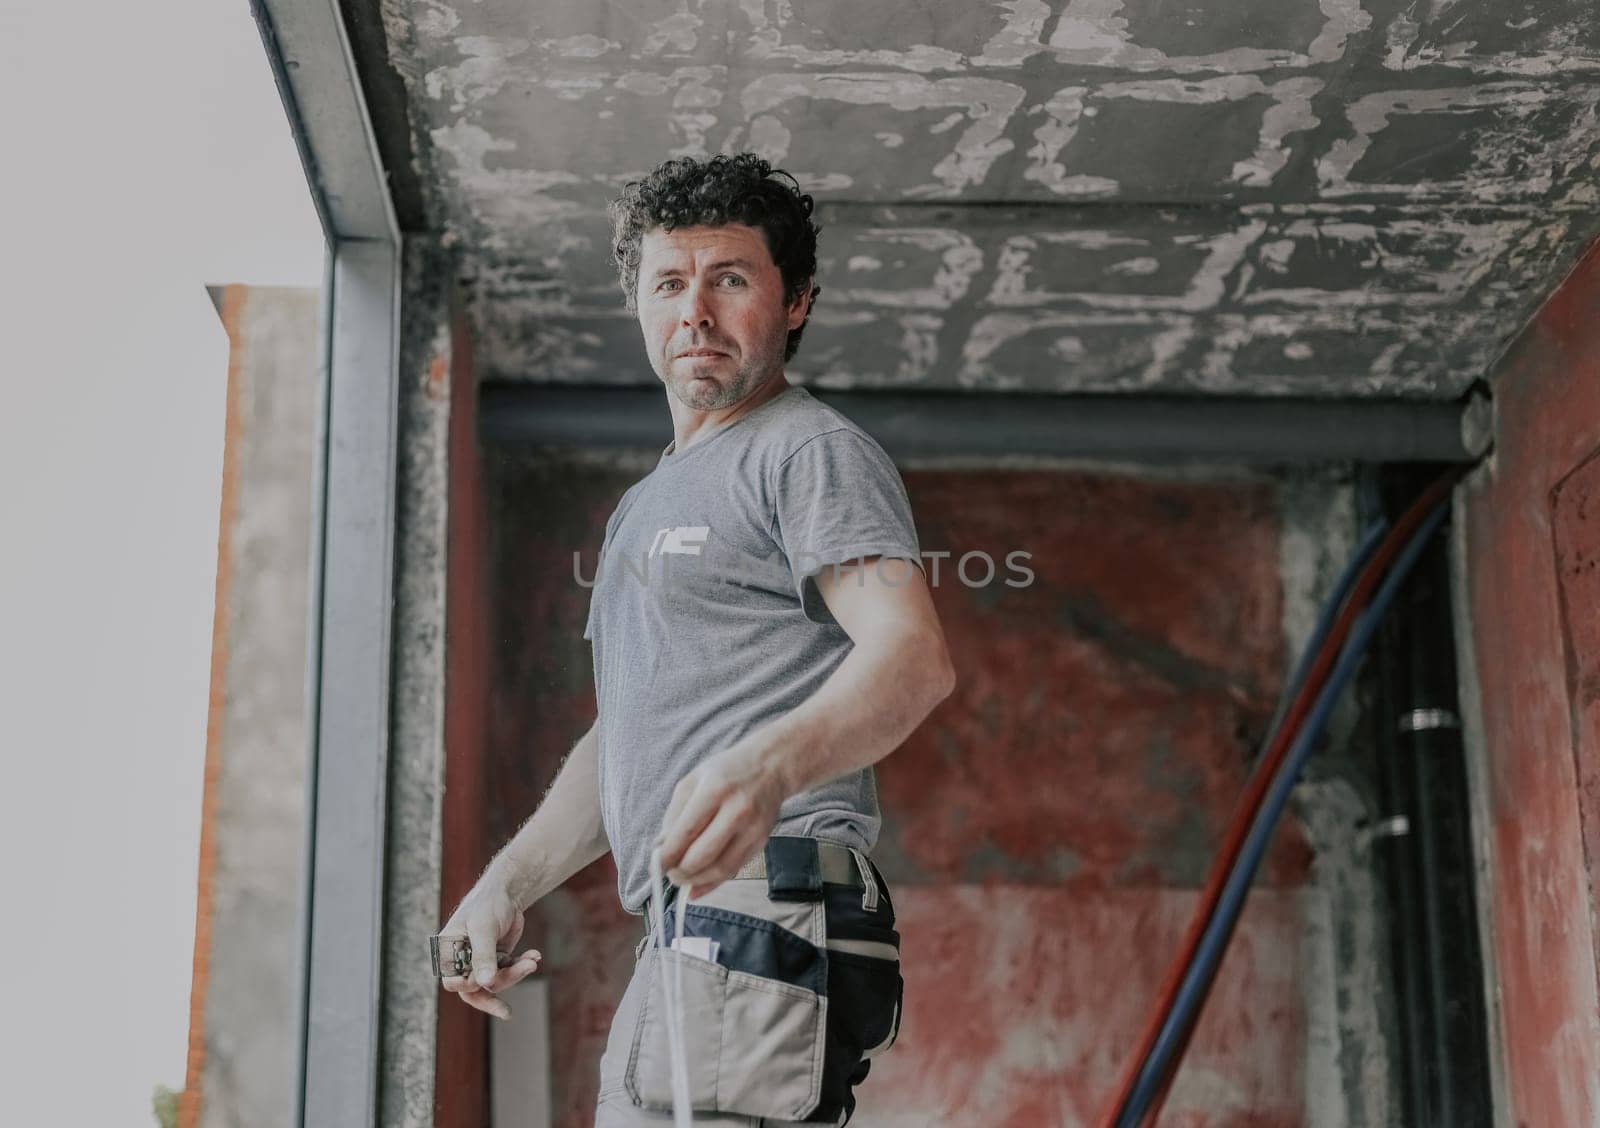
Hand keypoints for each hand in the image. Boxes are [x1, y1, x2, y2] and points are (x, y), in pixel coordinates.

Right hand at [436, 874, 541, 1020]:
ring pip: (496, 982)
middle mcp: (462, 960)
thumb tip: (484, 983)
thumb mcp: (484, 928)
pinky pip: (509, 972)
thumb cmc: (488, 904)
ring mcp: (481, 962)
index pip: (453, 982)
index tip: (486, 980)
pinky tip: (534, 956)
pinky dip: (523, 966)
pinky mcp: (498, 960)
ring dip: (516, 973)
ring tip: (532, 961)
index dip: (469, 986)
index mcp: (449, 951)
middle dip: (497, 988)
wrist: (508, 891)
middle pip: (475, 989)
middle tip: (510, 1006)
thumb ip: (483, 956)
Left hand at [657, 737, 786, 898]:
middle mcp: (737, 810)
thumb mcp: (693, 781)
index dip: (668, 855)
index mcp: (715, 790)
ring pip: (720, 869)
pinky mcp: (761, 841)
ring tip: (681, 879)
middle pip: (702, 855)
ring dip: (695, 881)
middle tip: (669, 874)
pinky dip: (713, 882)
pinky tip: (698, 886)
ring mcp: (752, 828)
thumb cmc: (727, 772)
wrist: (771, 766)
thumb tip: (659, 849)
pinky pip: (734, 870)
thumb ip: (674, 814)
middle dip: (680, 871)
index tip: (656, 864)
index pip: (686, 832)